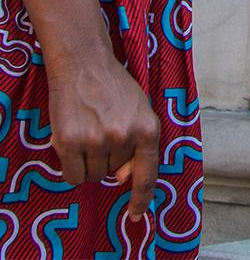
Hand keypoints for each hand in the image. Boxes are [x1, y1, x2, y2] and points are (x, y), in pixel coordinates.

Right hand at [46, 50, 158, 220]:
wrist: (85, 65)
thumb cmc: (115, 88)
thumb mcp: (139, 111)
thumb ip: (137, 145)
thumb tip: (122, 179)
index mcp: (148, 128)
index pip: (148, 173)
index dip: (141, 198)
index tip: (135, 215)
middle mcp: (125, 136)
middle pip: (114, 173)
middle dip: (108, 158)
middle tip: (103, 130)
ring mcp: (97, 140)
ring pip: (93, 176)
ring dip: (89, 162)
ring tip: (89, 132)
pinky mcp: (70, 142)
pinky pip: (72, 176)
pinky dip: (71, 167)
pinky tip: (73, 143)